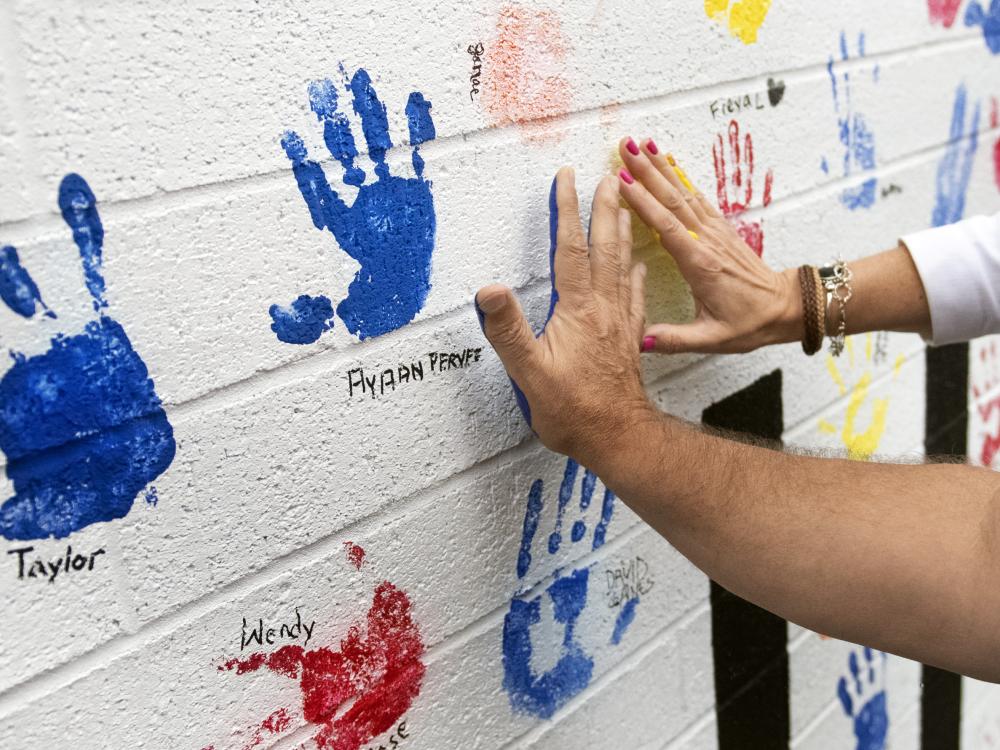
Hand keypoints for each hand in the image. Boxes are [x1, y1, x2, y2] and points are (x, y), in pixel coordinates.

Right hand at [474, 168, 650, 463]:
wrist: (619, 438)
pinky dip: (636, 273)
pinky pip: (635, 294)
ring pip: (623, 265)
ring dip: (622, 233)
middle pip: (604, 248)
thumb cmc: (574, 410)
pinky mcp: (628, 338)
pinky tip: (640, 264)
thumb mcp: (529, 373)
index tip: (565, 178)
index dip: (566, 211)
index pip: (570, 250)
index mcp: (578, 310)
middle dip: (603, 209)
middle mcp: (603, 308)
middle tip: (607, 178)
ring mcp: (620, 322)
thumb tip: (489, 290)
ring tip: (624, 207)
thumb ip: (509, 330)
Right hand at [617, 136, 801, 353]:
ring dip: (660, 167)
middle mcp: (707, 241)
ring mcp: (714, 232)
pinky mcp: (719, 229)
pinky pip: (695, 197)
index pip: (667, 227)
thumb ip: (676, 339)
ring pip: (683, 192)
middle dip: (646, 171)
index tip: (622, 182)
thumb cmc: (749, 323)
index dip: (644, 203)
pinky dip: (679, 176)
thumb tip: (641, 340)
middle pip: (672, 199)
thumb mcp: (713, 339)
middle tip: (624, 146)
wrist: (785, 307)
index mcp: (701, 265)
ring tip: (640, 144)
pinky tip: (667, 161)